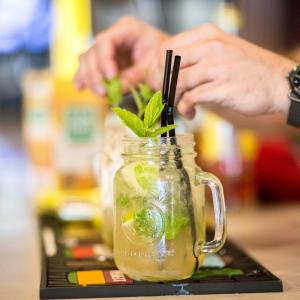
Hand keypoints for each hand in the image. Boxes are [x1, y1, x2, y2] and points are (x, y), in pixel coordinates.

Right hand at [74, 17, 168, 94]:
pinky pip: (90, 68)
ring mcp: (108, 51)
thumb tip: (118, 89)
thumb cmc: (164, 58)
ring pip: (88, 61)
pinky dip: (85, 78)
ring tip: (100, 94)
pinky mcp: (106, 63)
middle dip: (95, 74)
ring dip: (90, 79)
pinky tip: (81, 87)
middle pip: (93, 52)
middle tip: (103, 92)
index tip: (112, 77)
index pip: (105, 41)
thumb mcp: (153, 66)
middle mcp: (114, 38)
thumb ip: (136, 76)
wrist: (169, 61)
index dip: (104, 60)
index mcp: (127, 30)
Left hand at [147, 24, 295, 118]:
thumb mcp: (223, 51)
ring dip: (174, 98)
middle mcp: (210, 47)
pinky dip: (185, 108)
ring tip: (181, 106)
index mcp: (208, 35)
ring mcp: (216, 66)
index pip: (168, 47)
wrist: (278, 82)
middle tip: (166, 95)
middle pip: (169, 64)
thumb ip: (198, 56)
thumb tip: (171, 70)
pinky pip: (190, 98)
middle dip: (162, 83)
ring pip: (178, 81)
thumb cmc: (248, 70)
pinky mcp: (220, 87)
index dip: (158, 66)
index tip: (161, 80)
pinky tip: (191, 112)